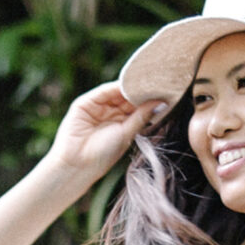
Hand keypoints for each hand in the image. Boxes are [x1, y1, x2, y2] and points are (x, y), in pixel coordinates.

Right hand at [49, 82, 167, 179]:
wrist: (77, 164)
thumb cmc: (103, 155)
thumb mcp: (127, 134)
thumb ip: (142, 116)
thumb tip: (162, 103)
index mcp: (121, 123)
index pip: (137, 106)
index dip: (150, 99)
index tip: (167, 91)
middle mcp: (110, 113)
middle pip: (128, 97)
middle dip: (142, 90)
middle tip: (161, 81)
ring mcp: (97, 107)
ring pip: (117, 92)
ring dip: (131, 86)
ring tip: (148, 80)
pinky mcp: (85, 103)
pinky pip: (103, 91)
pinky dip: (116, 86)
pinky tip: (129, 83)